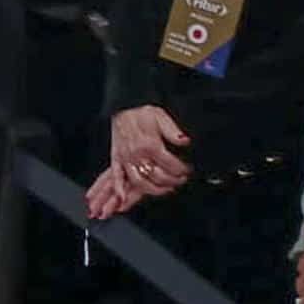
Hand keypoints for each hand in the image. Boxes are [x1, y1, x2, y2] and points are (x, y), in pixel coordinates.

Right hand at [88, 105, 191, 219]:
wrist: (124, 105)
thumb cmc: (142, 111)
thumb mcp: (161, 116)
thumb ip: (174, 131)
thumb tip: (185, 142)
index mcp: (151, 145)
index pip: (171, 165)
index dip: (183, 170)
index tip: (188, 170)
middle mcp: (137, 154)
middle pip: (158, 177)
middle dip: (173, 181)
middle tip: (181, 180)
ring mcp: (126, 158)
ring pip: (140, 182)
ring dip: (154, 189)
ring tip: (165, 189)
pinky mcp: (117, 158)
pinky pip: (116, 176)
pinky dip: (119, 188)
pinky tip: (123, 198)